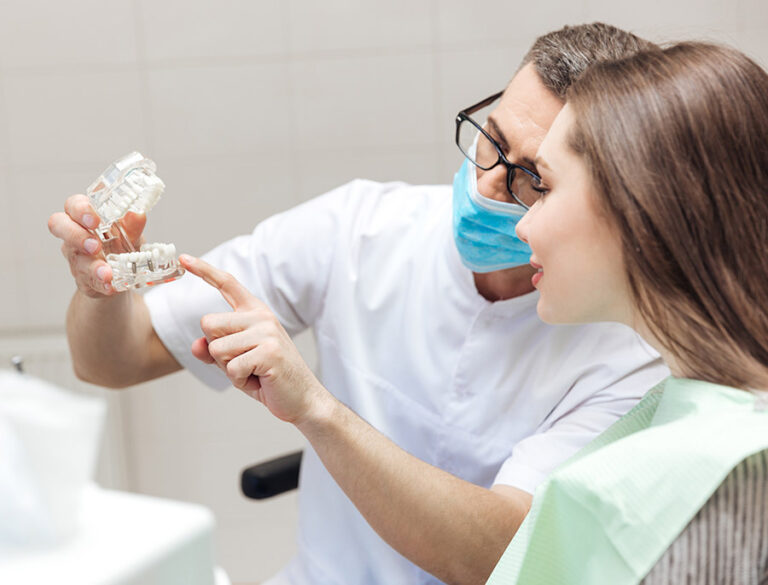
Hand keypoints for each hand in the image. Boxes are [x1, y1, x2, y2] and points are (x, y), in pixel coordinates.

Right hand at [48, 194, 145, 296]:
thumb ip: (133, 224)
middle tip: (94, 245)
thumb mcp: (130, 232)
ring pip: (76, 259)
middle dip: (75, 235)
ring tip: (107, 273)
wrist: (123, 273)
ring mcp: (76, 257)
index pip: (73, 205)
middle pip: (59, 226)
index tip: (95, 220)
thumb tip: (138, 213)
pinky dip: (100, 284)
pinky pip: (88, 281)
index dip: (80, 210)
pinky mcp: (83, 278)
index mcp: (84, 216)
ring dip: (92, 266)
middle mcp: (74, 234)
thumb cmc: (121, 242)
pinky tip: (110, 286)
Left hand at [180, 254, 328, 424]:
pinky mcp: (269, 351)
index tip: (184, 259)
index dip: (204, 271)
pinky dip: (239, 381)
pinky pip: (231, 368)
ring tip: (253, 372)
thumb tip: (196, 345)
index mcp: (255, 312)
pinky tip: (259, 380)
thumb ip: (214, 350)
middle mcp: (261, 316)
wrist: (302, 399)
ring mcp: (267, 332)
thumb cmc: (269, 378)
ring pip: (216, 348)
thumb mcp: (236, 362)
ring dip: (228, 369)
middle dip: (216, 350)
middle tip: (243, 362)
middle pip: (208, 324)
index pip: (227, 284)